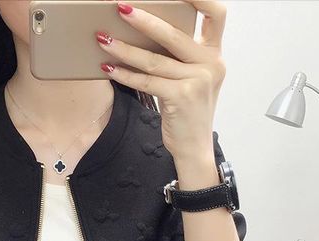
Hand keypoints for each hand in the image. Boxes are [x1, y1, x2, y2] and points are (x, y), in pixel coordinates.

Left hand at [96, 1, 226, 160]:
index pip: (216, 13)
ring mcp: (197, 81)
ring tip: (102, 39)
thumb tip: (147, 33)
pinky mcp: (181, 97)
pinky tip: (108, 67)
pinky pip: (146, 81)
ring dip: (124, 48)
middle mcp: (211, 64)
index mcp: (215, 55)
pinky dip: (125, 74)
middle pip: (174, 33)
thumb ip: (182, 57)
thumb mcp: (193, 80)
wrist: (194, 147)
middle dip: (144, 19)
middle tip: (120, 8)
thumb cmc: (188, 113)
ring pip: (154, 59)